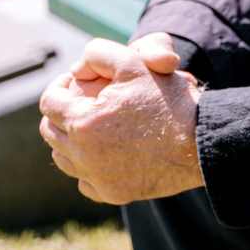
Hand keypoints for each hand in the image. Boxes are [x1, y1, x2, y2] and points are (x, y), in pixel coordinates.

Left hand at [38, 37, 204, 204]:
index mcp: (82, 121)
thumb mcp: (133, 62)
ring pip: (63, 159)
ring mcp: (97, 178)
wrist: (200, 143)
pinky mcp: (113, 194)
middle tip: (81, 101)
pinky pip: (84, 181)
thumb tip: (77, 68)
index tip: (74, 82)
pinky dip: (87, 167)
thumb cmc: (168, 100)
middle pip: (51, 132)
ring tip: (90, 125)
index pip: (49, 103)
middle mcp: (83, 155)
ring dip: (69, 140)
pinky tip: (103, 153)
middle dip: (62, 113)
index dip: (59, 87)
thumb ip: (98, 54)